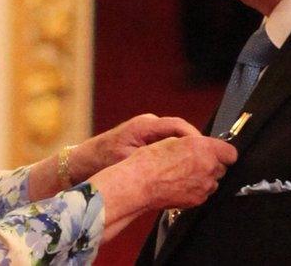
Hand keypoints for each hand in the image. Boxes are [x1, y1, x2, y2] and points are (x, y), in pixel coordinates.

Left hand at [69, 114, 200, 181]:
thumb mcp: (127, 161)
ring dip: (186, 150)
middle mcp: (148, 125)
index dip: (194, 137)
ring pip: (175, 138)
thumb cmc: (101, 161)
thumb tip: (175, 159)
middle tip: (207, 159)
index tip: (205, 149)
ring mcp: (147, 131)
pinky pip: (168, 143)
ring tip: (198, 164)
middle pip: (180, 131)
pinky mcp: (146, 140)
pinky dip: (177, 153)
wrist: (83, 162)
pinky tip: (183, 166)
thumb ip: (150, 158)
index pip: (177, 125)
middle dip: (194, 145)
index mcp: (144, 126)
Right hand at [134, 135, 236, 209]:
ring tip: (184, 173)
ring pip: (213, 181)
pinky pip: (203, 192)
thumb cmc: (151, 162)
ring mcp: (204, 186)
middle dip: (212, 164)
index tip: (217, 152)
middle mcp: (208, 168)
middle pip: (222, 167)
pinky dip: (196, 188)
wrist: (140, 184)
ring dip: (204, 177)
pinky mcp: (198, 200)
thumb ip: (195, 144)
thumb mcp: (173, 140)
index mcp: (204, 149)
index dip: (223, 152)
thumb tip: (202, 148)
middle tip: (194, 161)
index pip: (231, 153)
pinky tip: (180, 183)